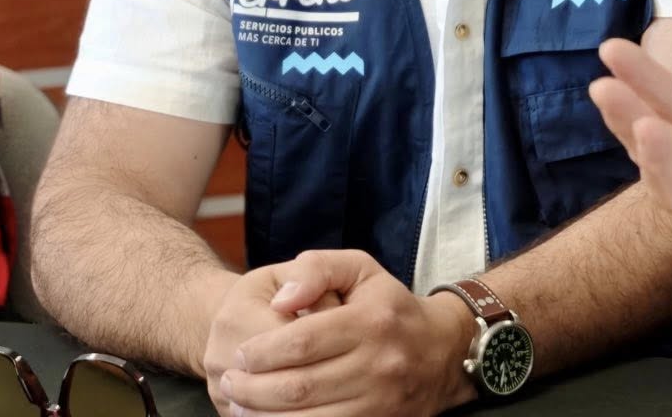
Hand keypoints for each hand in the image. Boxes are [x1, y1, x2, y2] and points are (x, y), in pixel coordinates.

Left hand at [217, 249, 474, 416]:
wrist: (441, 351)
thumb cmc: (389, 307)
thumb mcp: (361, 270)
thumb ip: (317, 269)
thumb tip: (279, 298)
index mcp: (371, 322)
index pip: (301, 341)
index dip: (261, 352)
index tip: (241, 354)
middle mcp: (378, 364)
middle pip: (297, 386)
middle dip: (251, 388)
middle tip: (229, 382)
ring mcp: (379, 401)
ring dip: (261, 415)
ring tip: (240, 403)